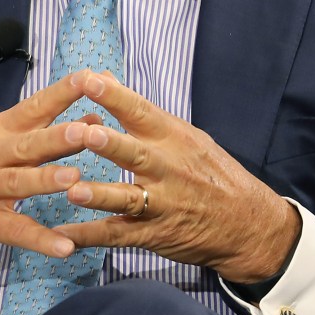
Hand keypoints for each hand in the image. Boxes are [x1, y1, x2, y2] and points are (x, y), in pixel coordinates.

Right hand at [0, 73, 100, 289]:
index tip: (94, 78)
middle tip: (90, 131)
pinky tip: (65, 247)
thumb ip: (35, 132)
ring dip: (46, 180)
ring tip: (75, 179)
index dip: (63, 93)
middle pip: (28, 144)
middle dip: (59, 137)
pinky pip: (13, 231)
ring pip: (18, 182)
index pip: (34, 106)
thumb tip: (90, 118)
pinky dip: (39, 239)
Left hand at [57, 71, 300, 284]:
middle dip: (110, 144)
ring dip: (100, 195)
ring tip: (73, 191)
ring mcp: (161, 203)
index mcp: (173, 138)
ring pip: (127, 198)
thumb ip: (142, 112)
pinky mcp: (154, 234)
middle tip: (84, 133)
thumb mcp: (185, 136)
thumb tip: (104, 77)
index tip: (88, 80)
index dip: (114, 97)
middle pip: (134, 153)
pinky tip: (65, 237)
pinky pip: (119, 235)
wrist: (249, 225)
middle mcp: (167, 168)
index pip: (141, 111)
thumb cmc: (212, 173)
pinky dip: (91, 237)